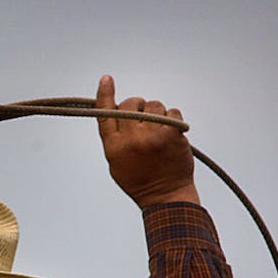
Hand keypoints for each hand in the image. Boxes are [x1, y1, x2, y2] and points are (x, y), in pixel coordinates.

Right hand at [96, 75, 198, 207]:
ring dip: (158, 113)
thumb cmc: (140, 181)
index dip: (105, 95)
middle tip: (145, 118)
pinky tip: (172, 132)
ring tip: (160, 131)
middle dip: (138, 105)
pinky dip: (173, 119)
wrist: (165, 197)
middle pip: (130, 104)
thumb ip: (115, 138)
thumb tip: (118, 112)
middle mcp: (129, 139)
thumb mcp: (116, 162)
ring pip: (153, 105)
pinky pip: (171, 112)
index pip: (105, 114)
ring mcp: (150, 136)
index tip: (107, 79)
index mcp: (112, 147)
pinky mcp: (170, 134)